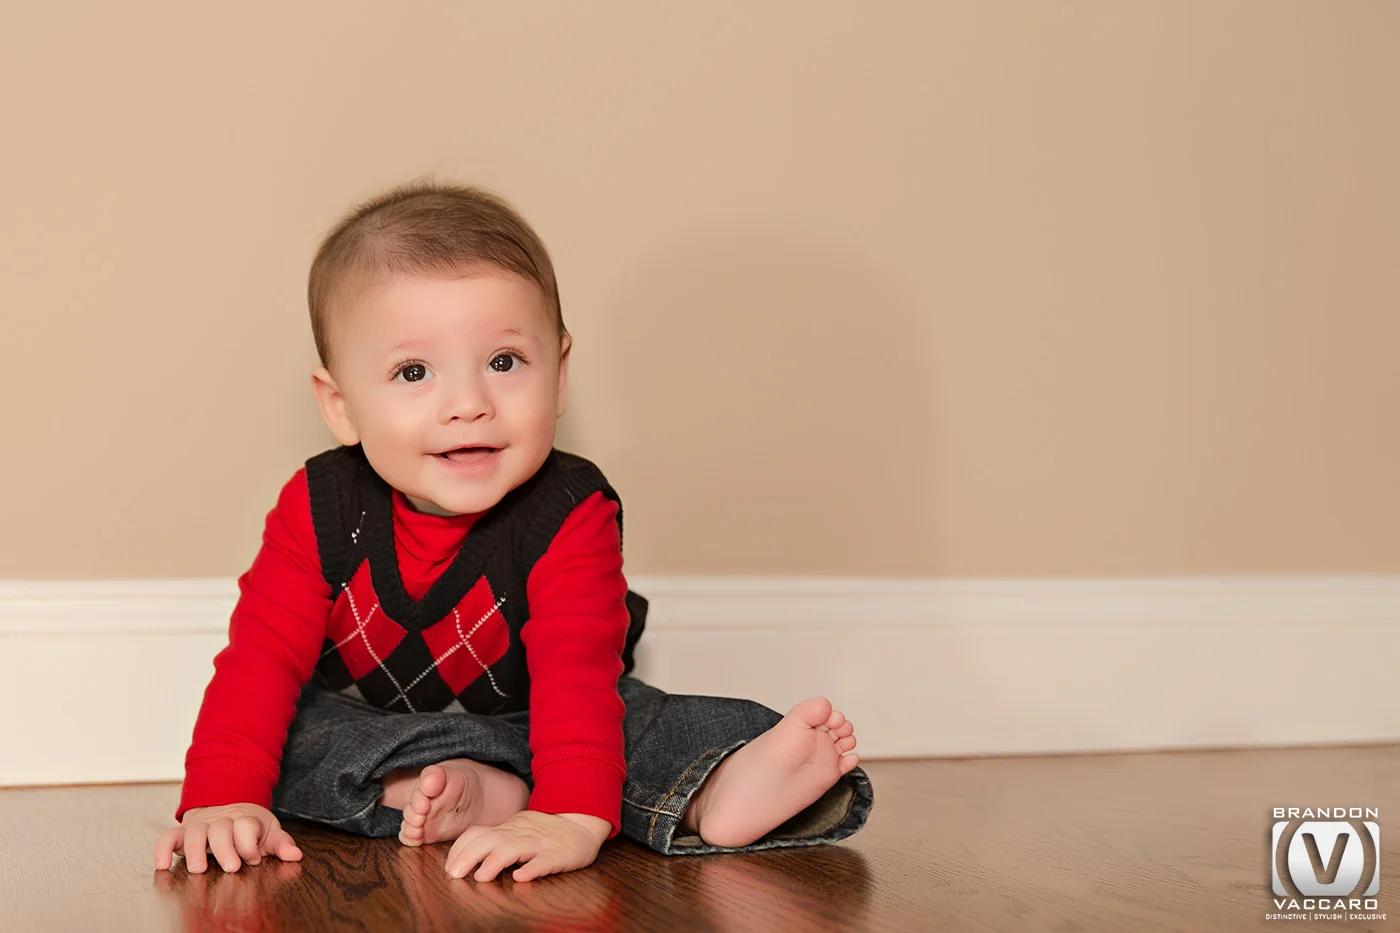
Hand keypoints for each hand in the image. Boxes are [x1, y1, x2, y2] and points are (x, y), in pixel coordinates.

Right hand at [153, 802, 302, 872]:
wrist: (228, 804)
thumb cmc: (249, 826)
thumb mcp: (269, 831)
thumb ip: (281, 844)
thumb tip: (295, 855)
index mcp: (244, 819)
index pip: (246, 826)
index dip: (249, 843)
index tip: (254, 859)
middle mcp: (220, 822)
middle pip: (221, 830)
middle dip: (225, 849)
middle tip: (231, 867)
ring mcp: (200, 826)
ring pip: (194, 833)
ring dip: (196, 850)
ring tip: (199, 869)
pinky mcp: (182, 833)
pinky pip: (168, 837)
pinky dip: (162, 848)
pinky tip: (162, 864)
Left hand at [445, 810, 610, 882]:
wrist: (584, 821)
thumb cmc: (547, 832)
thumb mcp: (518, 831)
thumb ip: (495, 841)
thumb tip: (462, 858)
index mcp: (509, 828)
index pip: (478, 832)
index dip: (460, 848)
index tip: (448, 867)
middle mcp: (521, 833)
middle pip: (490, 839)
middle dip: (469, 855)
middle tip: (454, 874)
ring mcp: (540, 842)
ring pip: (514, 848)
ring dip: (495, 861)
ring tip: (481, 876)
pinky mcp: (560, 854)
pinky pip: (545, 860)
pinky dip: (532, 868)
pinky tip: (521, 877)